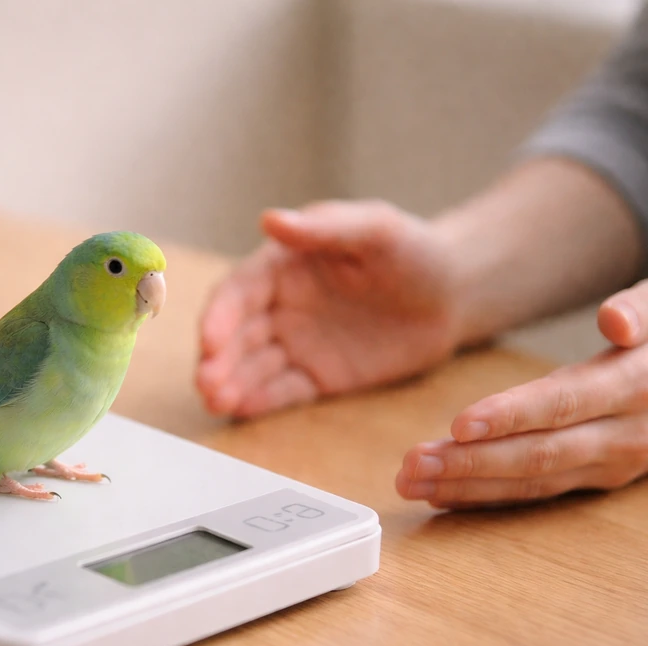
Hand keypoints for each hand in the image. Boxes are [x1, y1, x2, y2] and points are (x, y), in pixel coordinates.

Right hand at [197, 201, 462, 417]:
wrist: (454, 295)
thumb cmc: (413, 250)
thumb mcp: (375, 230)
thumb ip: (324, 229)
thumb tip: (270, 220)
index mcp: (282, 265)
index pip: (239, 292)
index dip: (220, 315)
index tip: (210, 340)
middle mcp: (279, 306)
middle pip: (237, 335)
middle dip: (217, 359)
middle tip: (206, 383)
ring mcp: (295, 344)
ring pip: (252, 367)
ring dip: (229, 384)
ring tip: (215, 402)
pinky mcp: (316, 377)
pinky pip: (282, 391)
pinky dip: (259, 401)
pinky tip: (239, 411)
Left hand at [398, 280, 647, 506]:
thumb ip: (639, 310)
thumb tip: (615, 320)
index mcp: (635, 387)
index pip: (564, 405)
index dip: (511, 416)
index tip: (457, 425)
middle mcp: (626, 435)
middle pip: (539, 454)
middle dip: (470, 463)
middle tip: (411, 465)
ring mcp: (612, 464)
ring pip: (532, 481)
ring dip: (467, 486)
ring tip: (411, 482)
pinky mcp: (596, 478)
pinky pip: (536, 492)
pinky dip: (486, 495)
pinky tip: (440, 493)